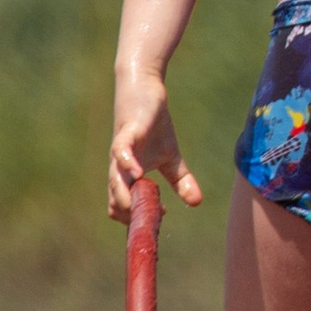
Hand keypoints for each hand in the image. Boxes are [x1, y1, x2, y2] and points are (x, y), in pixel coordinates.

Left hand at [110, 71, 202, 221]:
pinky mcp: (126, 133)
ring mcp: (121, 152)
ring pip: (114, 181)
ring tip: (141, 208)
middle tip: (156, 214)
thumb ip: (181, 181)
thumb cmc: (153, 125)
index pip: (122, 209)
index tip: (161, 215)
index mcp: (128, 178)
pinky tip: (139, 175)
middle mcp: (120, 169)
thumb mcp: (172, 157)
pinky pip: (120, 152)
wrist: (145, 91)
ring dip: (125, 198)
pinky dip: (127, 166)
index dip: (139, 219)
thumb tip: (197, 202)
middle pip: (114, 202)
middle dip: (133, 216)